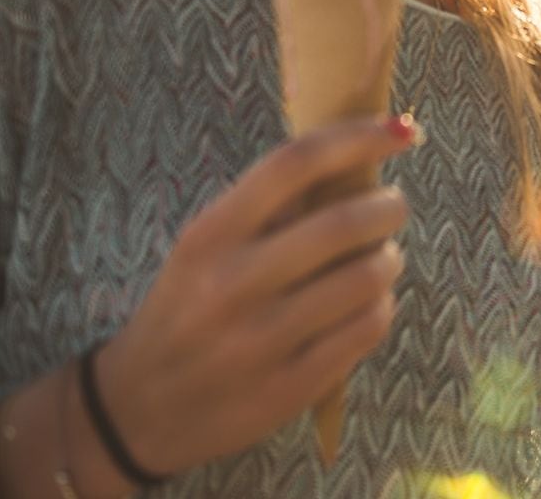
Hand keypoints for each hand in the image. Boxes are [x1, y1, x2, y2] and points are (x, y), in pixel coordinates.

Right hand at [93, 116, 415, 480]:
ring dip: (388, 260)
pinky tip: (370, 305)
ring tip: (381, 259)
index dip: (358, 138)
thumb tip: (353, 160)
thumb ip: (265, 211)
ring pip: (365, 279)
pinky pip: (365, 331)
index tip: (401, 130)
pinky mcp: (287, 389)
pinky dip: (381, 308)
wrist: (139, 410)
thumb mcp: (203, 251)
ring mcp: (260, 340)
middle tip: (392, 206)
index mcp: (209, 235)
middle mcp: (232, 283)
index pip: (294, 163)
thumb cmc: (184, 312)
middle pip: (343, 223)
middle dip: (388, 207)